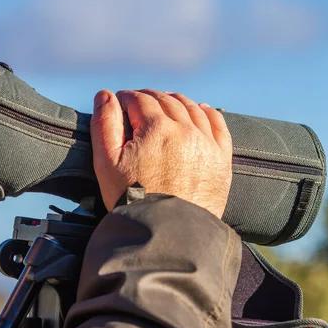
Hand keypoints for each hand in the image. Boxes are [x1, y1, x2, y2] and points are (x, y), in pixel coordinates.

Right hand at [90, 89, 232, 218]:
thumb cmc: (134, 199)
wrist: (169, 232)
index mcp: (157, 128)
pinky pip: (218, 125)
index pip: (140, 99)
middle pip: (167, 101)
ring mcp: (207, 143)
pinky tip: (202, 109)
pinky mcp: (221, 158)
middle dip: (150, 98)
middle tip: (140, 103)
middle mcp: (186, 130)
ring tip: (166, 104)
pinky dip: (209, 113)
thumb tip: (106, 95)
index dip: (127, 98)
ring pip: (193, 109)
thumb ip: (105, 124)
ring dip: (177, 102)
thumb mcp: (107, 163)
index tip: (121, 102)